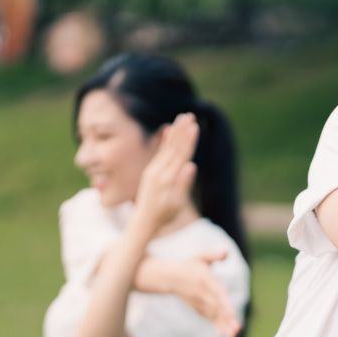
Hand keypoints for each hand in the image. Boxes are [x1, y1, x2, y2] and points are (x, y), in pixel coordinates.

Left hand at [135, 113, 197, 232]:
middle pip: (174, 147)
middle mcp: (159, 171)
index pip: (181, 155)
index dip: (188, 140)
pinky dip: (165, 140)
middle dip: (182, 131)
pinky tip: (168, 129)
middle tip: (190, 115)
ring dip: (175, 132)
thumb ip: (183, 184)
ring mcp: (154, 170)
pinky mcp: (151, 171)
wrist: (143, 221)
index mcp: (167, 178)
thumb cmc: (164, 215)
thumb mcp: (176, 203)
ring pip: (167, 147)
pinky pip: (160, 152)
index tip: (194, 126)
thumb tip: (191, 165)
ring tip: (182, 118)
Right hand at [165, 252, 239, 336]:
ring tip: (233, 335)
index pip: (217, 292)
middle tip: (237, 329)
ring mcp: (199, 302)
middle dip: (226, 319)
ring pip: (213, 315)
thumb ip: (214, 254)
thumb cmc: (190, 265)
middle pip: (216, 307)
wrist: (169, 277)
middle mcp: (202, 293)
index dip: (224, 303)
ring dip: (223, 325)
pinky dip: (217, 326)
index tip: (232, 313)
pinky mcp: (198, 307)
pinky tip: (225, 335)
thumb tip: (226, 252)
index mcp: (205, 279)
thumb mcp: (201, 256)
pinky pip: (209, 318)